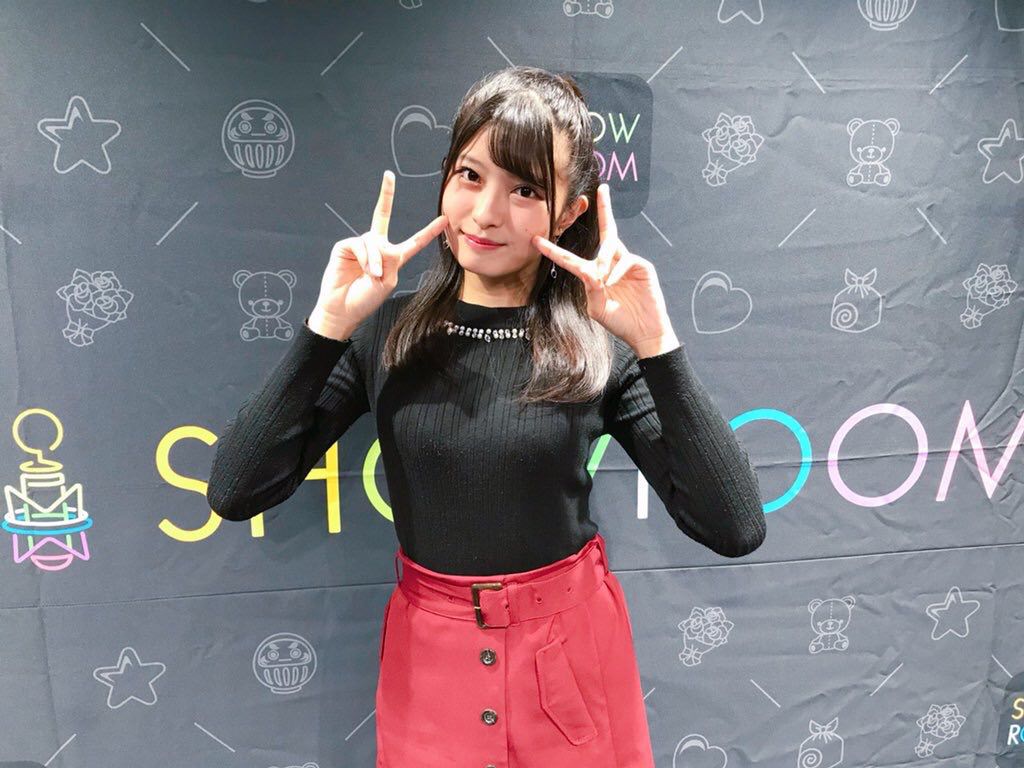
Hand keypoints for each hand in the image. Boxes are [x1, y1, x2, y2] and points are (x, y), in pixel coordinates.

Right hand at [310, 170, 447, 337]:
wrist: (343, 310)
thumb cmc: (365, 300)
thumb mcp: (386, 282)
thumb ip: (389, 262)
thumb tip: (379, 245)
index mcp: (393, 258)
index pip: (414, 242)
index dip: (428, 231)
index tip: (444, 220)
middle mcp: (377, 247)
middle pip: (381, 215)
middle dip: (385, 194)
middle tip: (388, 175)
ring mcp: (361, 246)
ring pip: (374, 241)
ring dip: (374, 260)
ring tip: (371, 275)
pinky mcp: (345, 246)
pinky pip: (360, 245)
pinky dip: (364, 258)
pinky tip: (363, 270)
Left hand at [532, 183, 677, 355]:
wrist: (644, 331)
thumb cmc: (619, 321)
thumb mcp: (596, 308)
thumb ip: (590, 289)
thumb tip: (589, 271)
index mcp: (593, 274)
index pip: (570, 259)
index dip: (553, 250)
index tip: (537, 240)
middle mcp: (609, 264)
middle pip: (605, 232)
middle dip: (604, 208)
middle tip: (603, 188)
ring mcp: (626, 263)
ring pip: (611, 246)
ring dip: (603, 261)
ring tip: (604, 281)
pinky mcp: (641, 266)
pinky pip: (624, 260)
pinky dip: (616, 272)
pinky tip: (613, 283)